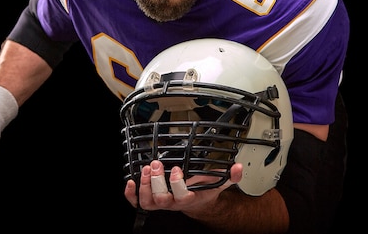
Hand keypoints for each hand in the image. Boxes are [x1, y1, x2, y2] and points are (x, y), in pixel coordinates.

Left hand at [124, 160, 241, 212]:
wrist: (196, 202)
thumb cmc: (203, 191)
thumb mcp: (218, 183)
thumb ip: (229, 176)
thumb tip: (237, 168)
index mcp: (188, 199)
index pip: (181, 195)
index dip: (177, 183)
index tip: (177, 169)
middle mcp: (172, 203)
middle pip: (160, 199)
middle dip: (157, 181)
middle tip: (156, 165)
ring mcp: (160, 202)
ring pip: (147, 202)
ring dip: (144, 186)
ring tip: (146, 169)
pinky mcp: (151, 200)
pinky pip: (137, 202)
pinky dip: (131, 194)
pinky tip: (130, 182)